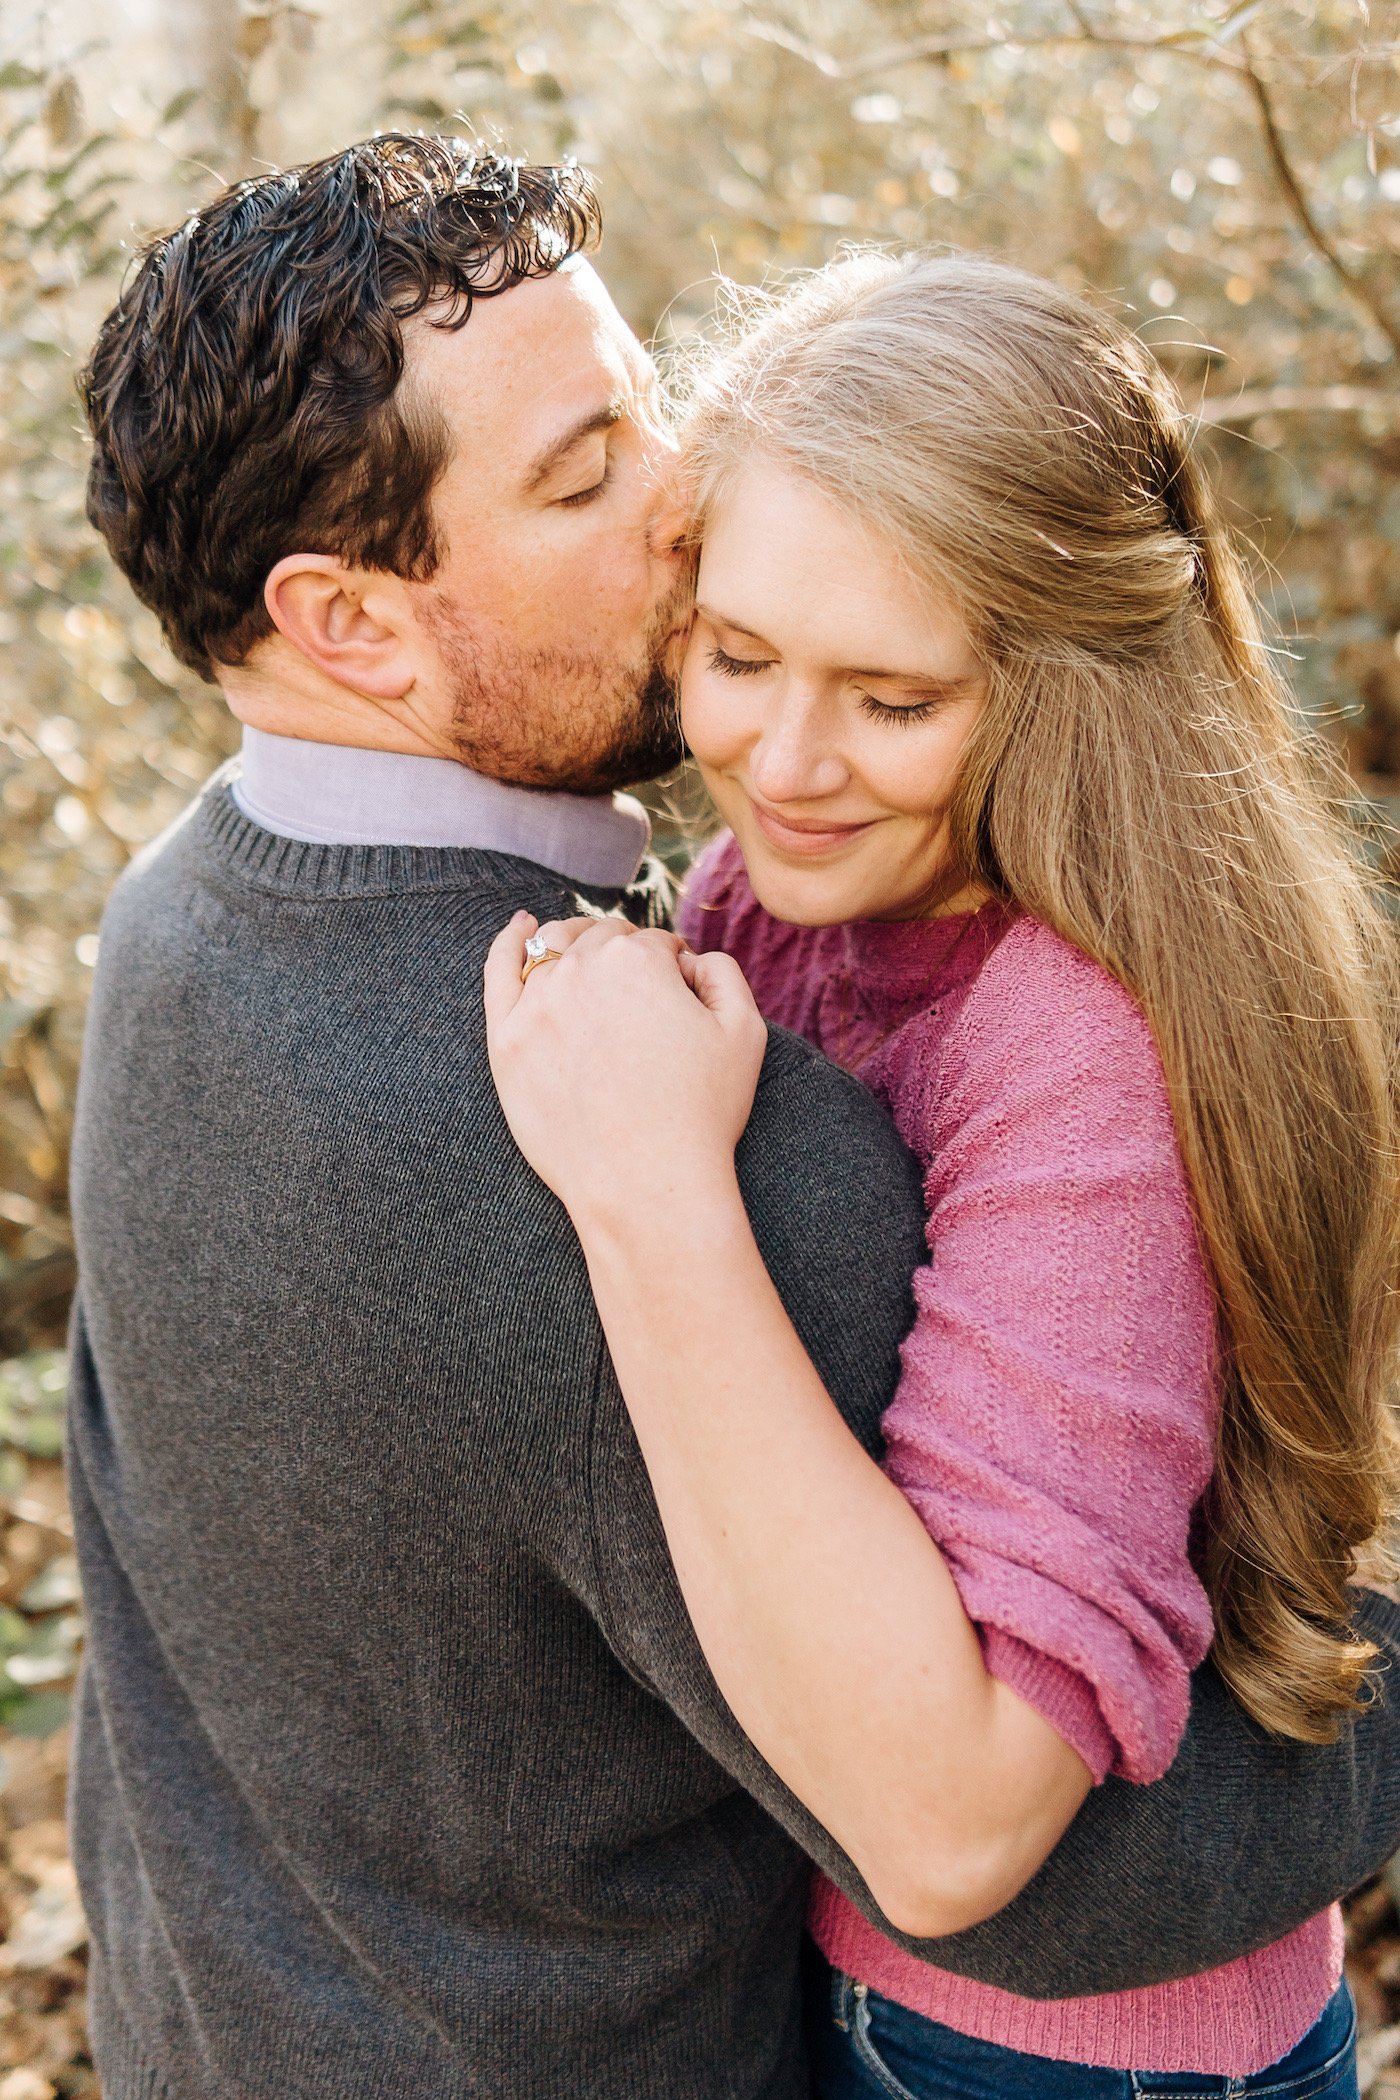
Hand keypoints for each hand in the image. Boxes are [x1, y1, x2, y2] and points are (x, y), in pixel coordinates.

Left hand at [484, 912, 767, 1231]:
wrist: (645, 1185)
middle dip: (628, 958)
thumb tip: (689, 958)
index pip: (656, 945)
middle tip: (645, 1005)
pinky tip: (521, 927)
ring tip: (594, 966)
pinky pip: (500, 972)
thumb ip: (723, 971)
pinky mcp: (505, 1040)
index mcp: (638, 958)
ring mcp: (536, 1004)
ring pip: (554, 949)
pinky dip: (510, 942)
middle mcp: (581, 970)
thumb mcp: (745, 1031)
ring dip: (578, 946)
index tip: (683, 1005)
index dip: (675, 972)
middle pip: (604, 941)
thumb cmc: (701, 1113)